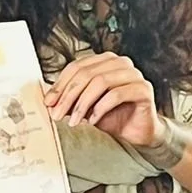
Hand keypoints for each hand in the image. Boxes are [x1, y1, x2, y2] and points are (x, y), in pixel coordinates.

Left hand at [44, 52, 162, 148]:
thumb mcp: (85, 106)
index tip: (49, 102)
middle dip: (68, 96)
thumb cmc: (113, 115)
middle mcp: (120, 63)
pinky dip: (100, 108)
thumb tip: (50, 101)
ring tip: (74, 120)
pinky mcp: (143, 89)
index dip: (60, 85)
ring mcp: (134, 74)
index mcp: (105, 61)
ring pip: (100, 82)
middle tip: (57, 114)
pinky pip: (116, 95)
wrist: (136, 131)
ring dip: (82, 103)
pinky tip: (92, 120)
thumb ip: (70, 99)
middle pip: (87, 74)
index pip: (77, 67)